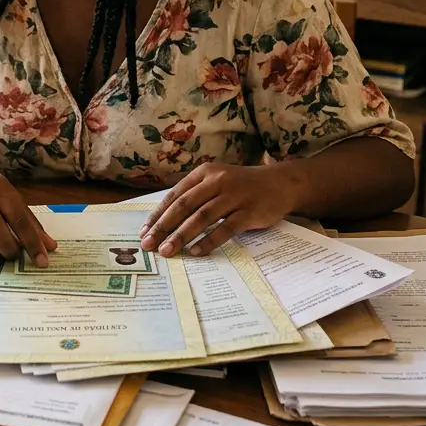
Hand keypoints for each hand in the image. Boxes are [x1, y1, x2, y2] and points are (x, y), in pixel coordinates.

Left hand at [139, 163, 299, 257]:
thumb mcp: (215, 182)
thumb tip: (164, 222)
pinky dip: (209, 241)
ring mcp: (234, 196)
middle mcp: (217, 181)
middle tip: (150, 245)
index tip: (144, 232)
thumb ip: (194, 196)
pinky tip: (196, 252)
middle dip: (163, 227)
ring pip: (202, 217)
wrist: (281, 183)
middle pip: (184, 206)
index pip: (175, 196)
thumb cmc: (241, 186)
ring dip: (182, 236)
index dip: (158, 215)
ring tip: (168, 251)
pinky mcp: (250, 211)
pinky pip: (225, 229)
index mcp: (204, 173)